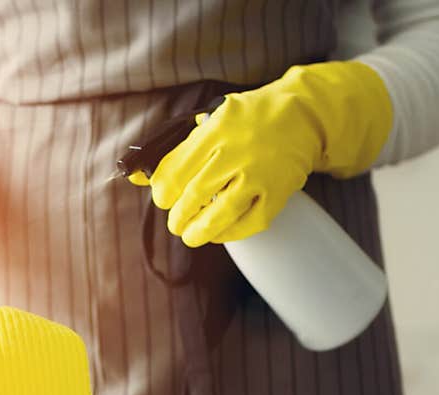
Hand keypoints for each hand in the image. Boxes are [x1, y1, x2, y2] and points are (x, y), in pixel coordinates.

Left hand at [138, 61, 392, 246]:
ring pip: (220, 214)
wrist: (302, 115)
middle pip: (194, 195)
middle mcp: (236, 151)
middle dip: (178, 216)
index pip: (175, 170)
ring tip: (190, 236)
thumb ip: (177, 149)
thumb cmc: (249, 120)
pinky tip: (219, 234)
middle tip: (176, 223)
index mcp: (214, 130)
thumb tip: (136, 177)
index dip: (163, 192)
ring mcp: (259, 174)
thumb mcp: (210, 122)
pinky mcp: (278, 193)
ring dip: (198, 231)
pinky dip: (229, 234)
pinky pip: (249, 223)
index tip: (164, 199)